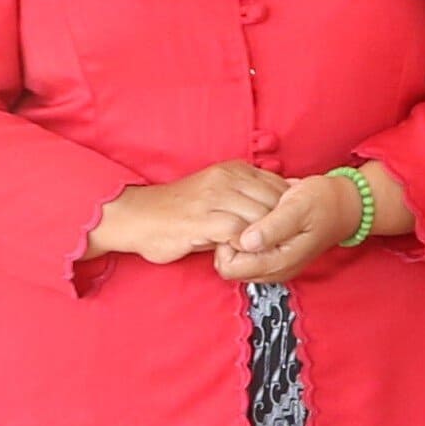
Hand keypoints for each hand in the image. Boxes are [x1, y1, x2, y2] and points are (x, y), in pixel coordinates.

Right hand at [92, 162, 285, 264]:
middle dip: (282, 226)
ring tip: (266, 253)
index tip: (289, 229)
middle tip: (283, 246)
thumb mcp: (215, 197)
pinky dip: (247, 245)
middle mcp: (227, 179)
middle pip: (275, 201)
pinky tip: (245, 255)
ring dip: (267, 238)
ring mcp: (215, 197)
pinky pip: (239, 231)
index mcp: (233, 170)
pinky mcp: (203, 218)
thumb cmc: (177, 212)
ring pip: (261, 215)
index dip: (288, 210)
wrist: (135, 216)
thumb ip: (243, 202)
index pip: (278, 186)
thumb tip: (276, 215)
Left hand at [215, 166, 374, 285]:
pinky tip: (256, 222)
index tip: (238, 221)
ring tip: (252, 218)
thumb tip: (245, 241)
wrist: (344, 205)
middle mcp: (275, 270)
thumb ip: (272, 227)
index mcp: (279, 261)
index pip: (229, 267)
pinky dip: (245, 240)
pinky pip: (245, 255)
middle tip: (244, 218)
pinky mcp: (273, 258)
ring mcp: (274, 266)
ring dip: (236, 241)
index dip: (227, 243)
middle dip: (229, 243)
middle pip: (229, 267)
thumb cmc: (323, 202)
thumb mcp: (298, 207)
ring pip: (235, 262)